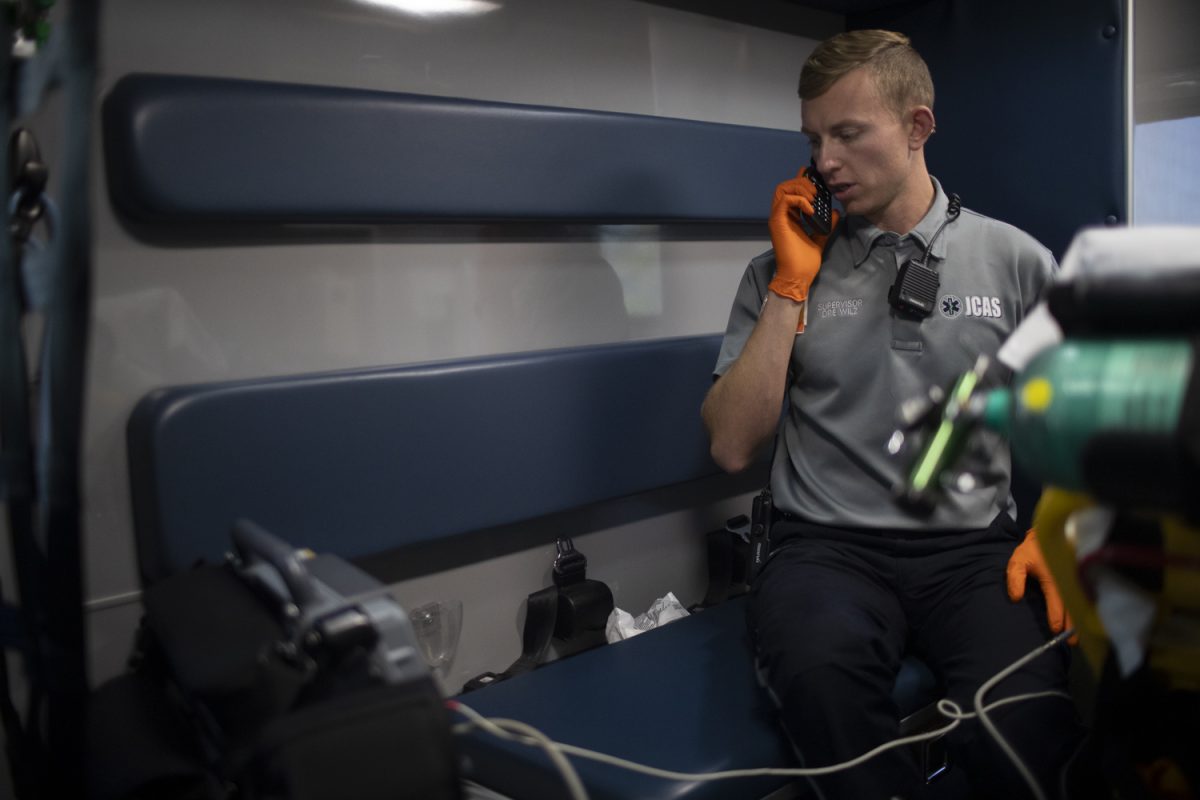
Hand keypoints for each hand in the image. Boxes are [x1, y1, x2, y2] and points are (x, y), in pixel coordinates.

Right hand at [767, 168, 838, 329]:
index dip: (802, 181)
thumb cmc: (805, 261)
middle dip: (803, 183)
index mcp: (789, 216)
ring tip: (814, 199)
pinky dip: (799, 200)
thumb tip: (835, 212)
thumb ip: (826, 224)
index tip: (818, 182)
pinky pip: (785, 201)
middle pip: (785, 185)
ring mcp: (777, 218)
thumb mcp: (820, 237)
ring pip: (782, 189)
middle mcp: (780, 214)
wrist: (798, 276)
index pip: (791, 190)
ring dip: (800, 189)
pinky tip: (811, 210)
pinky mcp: (777, 222)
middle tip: (818, 193)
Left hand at [1006, 528, 1074, 641]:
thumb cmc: (1031, 551)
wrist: (1047, 536)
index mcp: (1052, 577)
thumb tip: (1016, 598)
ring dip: (1079, 620)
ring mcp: (1073, 580)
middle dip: (1071, 624)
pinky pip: (1082, 597)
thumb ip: (1015, 578)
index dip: (1055, 615)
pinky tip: (1083, 621)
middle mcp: (1066, 580)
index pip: (1055, 600)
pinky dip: (1083, 609)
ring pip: (1078, 603)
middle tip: (1072, 642)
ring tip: (1078, 637)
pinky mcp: (1078, 579)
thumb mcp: (1018, 561)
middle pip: (1070, 606)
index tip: (1055, 629)